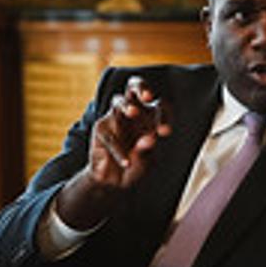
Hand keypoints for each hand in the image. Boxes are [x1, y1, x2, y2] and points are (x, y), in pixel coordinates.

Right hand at [55, 76, 172, 229]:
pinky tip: (127, 163)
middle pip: (134, 86)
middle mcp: (133, 111)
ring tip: (133, 112)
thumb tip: (150, 139)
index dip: (163, 114)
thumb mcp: (146, 159)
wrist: (115, 180)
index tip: (165, 131)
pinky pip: (110, 136)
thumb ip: (147, 149)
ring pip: (118, 101)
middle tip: (148, 97)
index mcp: (150, 115)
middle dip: (141, 87)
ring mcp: (115, 118)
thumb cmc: (136, 163)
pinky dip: (119, 150)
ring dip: (126, 105)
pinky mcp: (101, 129)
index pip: (160, 105)